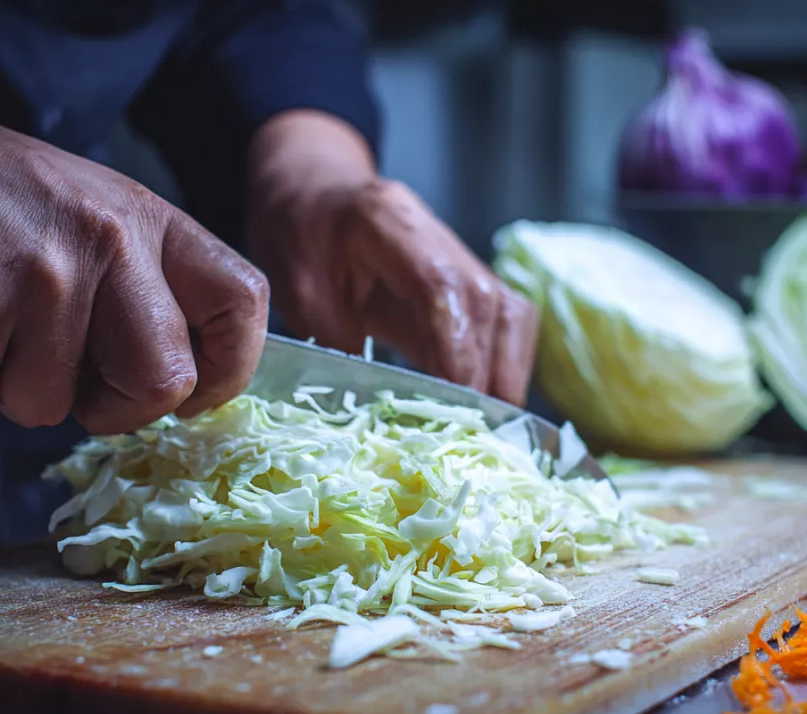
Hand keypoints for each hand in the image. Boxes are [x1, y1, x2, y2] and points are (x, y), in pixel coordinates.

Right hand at [0, 74, 268, 433]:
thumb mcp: (92, 212)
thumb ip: (146, 284)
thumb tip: (185, 383)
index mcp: (148, 218)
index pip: (242, 302)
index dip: (228, 368)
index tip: (194, 392)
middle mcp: (108, 240)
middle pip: (163, 382)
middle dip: (115, 408)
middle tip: (71, 379)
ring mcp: (42, 274)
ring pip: (55, 408)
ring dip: (12, 386)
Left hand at [247, 112, 538, 404]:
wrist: (313, 187)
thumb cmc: (297, 232)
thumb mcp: (297, 289)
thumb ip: (337, 338)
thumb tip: (381, 402)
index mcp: (387, 222)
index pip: (441, 288)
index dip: (455, 349)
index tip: (457, 403)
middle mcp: (436, 233)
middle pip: (487, 304)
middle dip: (488, 374)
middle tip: (479, 433)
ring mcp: (460, 253)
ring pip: (509, 314)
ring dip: (505, 373)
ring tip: (490, 426)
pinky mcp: (469, 277)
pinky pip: (505, 321)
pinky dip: (502, 364)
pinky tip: (488, 402)